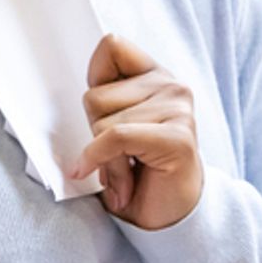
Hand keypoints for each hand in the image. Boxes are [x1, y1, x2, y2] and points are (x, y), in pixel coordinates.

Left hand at [73, 34, 203, 229]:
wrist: (172, 216)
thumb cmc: (140, 172)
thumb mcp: (116, 126)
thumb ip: (105, 101)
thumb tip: (83, 95)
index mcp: (155, 76)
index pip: (112, 46)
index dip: (96, 80)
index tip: (102, 113)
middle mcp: (171, 87)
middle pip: (95, 96)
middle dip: (94, 133)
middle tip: (115, 158)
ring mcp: (178, 110)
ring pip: (102, 122)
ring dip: (103, 158)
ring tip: (124, 173)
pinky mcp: (178, 138)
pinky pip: (115, 138)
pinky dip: (101, 161)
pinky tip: (115, 185)